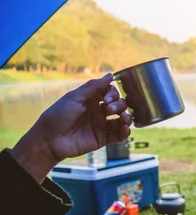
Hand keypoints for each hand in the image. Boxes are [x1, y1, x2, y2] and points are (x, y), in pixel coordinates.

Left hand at [11, 73, 131, 182]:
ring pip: (123, 119)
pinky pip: (120, 135)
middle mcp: (99, 111)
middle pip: (120, 104)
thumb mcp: (75, 97)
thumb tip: (110, 74)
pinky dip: (126, 131)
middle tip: (109, 109)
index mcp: (91, 100)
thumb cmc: (58, 115)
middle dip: (119, 105)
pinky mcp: (104, 139)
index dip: (113, 94)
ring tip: (122, 119)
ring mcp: (102, 125)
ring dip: (126, 117)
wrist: (50, 139)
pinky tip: (124, 128)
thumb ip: (94, 86)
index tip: (106, 99)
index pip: (111, 92)